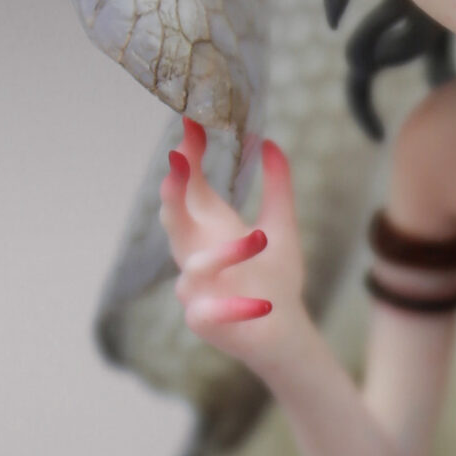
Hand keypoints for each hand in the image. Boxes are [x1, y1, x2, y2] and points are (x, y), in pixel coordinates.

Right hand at [159, 120, 306, 373]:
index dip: (187, 158)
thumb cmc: (276, 278)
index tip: (193, 124)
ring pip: (196, 266)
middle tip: (178, 162)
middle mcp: (196, 254)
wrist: (283, 331)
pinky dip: (236, 308)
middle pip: (173, 219)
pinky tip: (264, 304)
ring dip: (227, 253)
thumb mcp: (281, 227)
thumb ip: (277, 187)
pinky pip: (211, 312)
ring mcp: (196, 288)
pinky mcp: (206, 321)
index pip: (190, 188)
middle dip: (172, 191)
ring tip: (261, 240)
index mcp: (210, 229)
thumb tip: (270, 143)